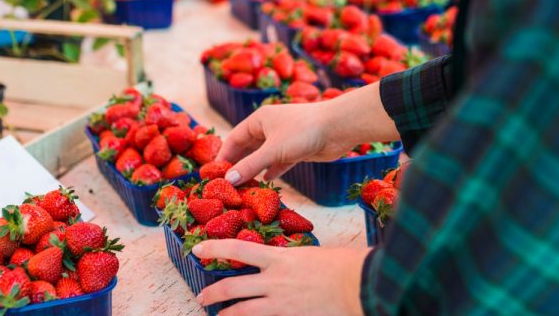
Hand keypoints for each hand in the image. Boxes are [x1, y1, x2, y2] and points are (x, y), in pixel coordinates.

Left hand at [193, 239, 369, 315]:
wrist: (360, 285)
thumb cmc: (344, 265)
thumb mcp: (312, 254)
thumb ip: (293, 260)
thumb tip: (284, 264)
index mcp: (280, 258)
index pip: (238, 249)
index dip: (215, 248)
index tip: (198, 248)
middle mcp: (274, 280)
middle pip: (231, 286)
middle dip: (212, 292)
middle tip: (202, 295)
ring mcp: (280, 303)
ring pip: (241, 310)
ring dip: (225, 313)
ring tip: (216, 315)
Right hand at [218, 102, 355, 183]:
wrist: (338, 128)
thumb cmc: (303, 131)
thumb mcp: (272, 150)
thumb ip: (250, 165)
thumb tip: (228, 180)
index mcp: (259, 120)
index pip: (234, 138)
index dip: (224, 156)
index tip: (214, 174)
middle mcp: (269, 128)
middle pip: (247, 148)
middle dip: (238, 165)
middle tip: (226, 185)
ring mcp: (283, 139)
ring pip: (263, 157)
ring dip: (254, 171)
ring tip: (243, 188)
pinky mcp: (297, 150)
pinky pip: (279, 162)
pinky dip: (271, 172)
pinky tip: (265, 182)